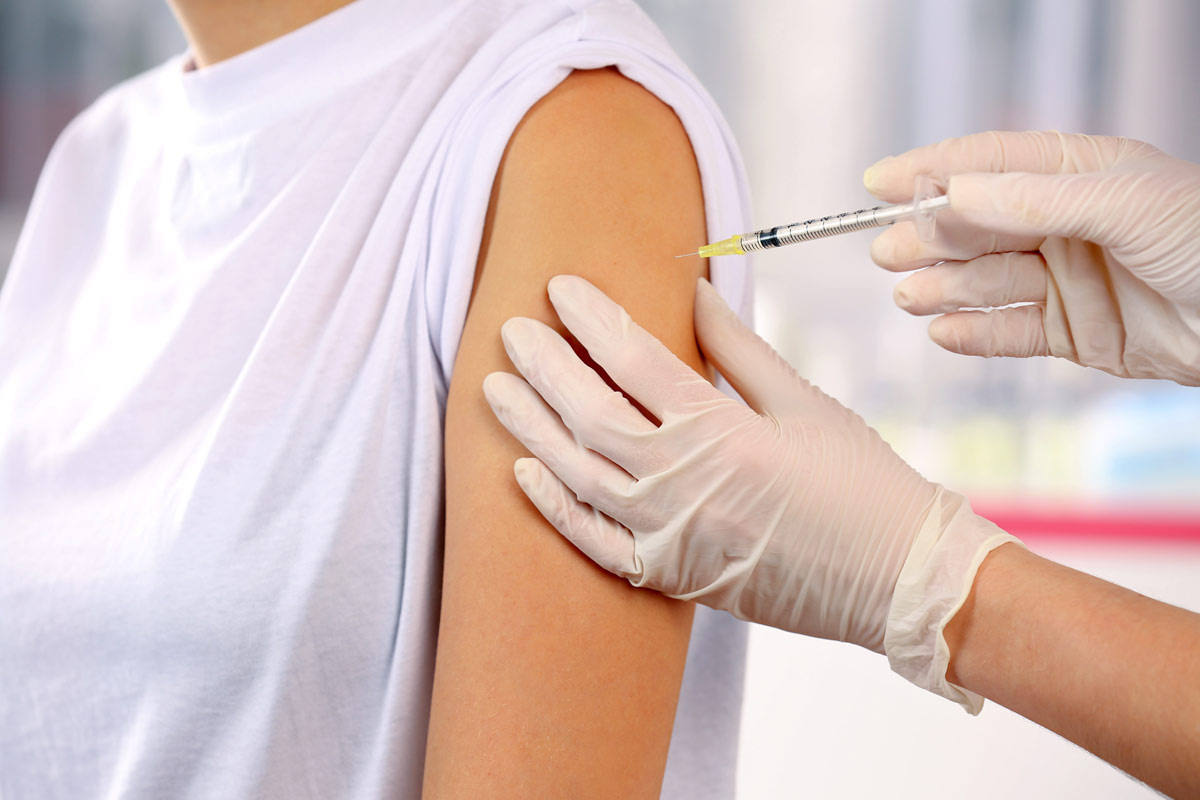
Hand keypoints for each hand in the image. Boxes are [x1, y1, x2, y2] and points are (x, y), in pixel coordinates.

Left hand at [483, 275, 1017, 709]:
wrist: (896, 581)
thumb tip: (693, 288)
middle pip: (589, 413)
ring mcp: (668, 537)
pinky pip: (593, 543)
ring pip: (577, 474)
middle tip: (508, 329)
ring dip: (531, 428)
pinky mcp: (669, 577)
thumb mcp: (804, 402)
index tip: (558, 286)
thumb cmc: (861, 484)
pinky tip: (523, 472)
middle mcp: (682, 485)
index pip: (633, 360)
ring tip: (495, 388)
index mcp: (720, 431)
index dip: (590, 318)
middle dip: (543, 366)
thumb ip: (738, 347)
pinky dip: (555, 508)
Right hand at [865, 131, 1199, 385]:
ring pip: (987, 282)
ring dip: (945, 289)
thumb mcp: (1125, 205)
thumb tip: (956, 192)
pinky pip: (1010, 332)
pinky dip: (975, 334)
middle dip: (931, 238)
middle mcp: (1066, 224)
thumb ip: (1036, 201)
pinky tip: (944, 331)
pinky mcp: (1071, 332)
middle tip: (888, 251)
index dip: (932, 171)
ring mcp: (1065, 279)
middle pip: (978, 227)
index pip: (992, 165)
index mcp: (1081, 174)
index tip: (879, 183)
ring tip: (910, 296)